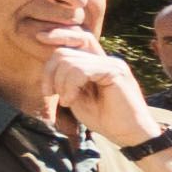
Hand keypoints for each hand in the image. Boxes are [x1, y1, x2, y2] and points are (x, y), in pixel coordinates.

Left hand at [37, 48, 168, 150]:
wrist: (131, 135)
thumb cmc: (106, 120)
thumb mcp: (77, 97)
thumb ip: (66, 80)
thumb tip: (49, 64)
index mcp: (99, 64)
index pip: (79, 38)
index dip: (60, 35)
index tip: (39, 37)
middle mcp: (107, 59)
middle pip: (66, 51)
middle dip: (49, 72)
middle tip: (50, 94)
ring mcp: (112, 64)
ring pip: (69, 61)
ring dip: (59, 84)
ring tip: (66, 102)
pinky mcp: (115, 72)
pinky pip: (80, 70)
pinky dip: (69, 86)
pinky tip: (70, 101)